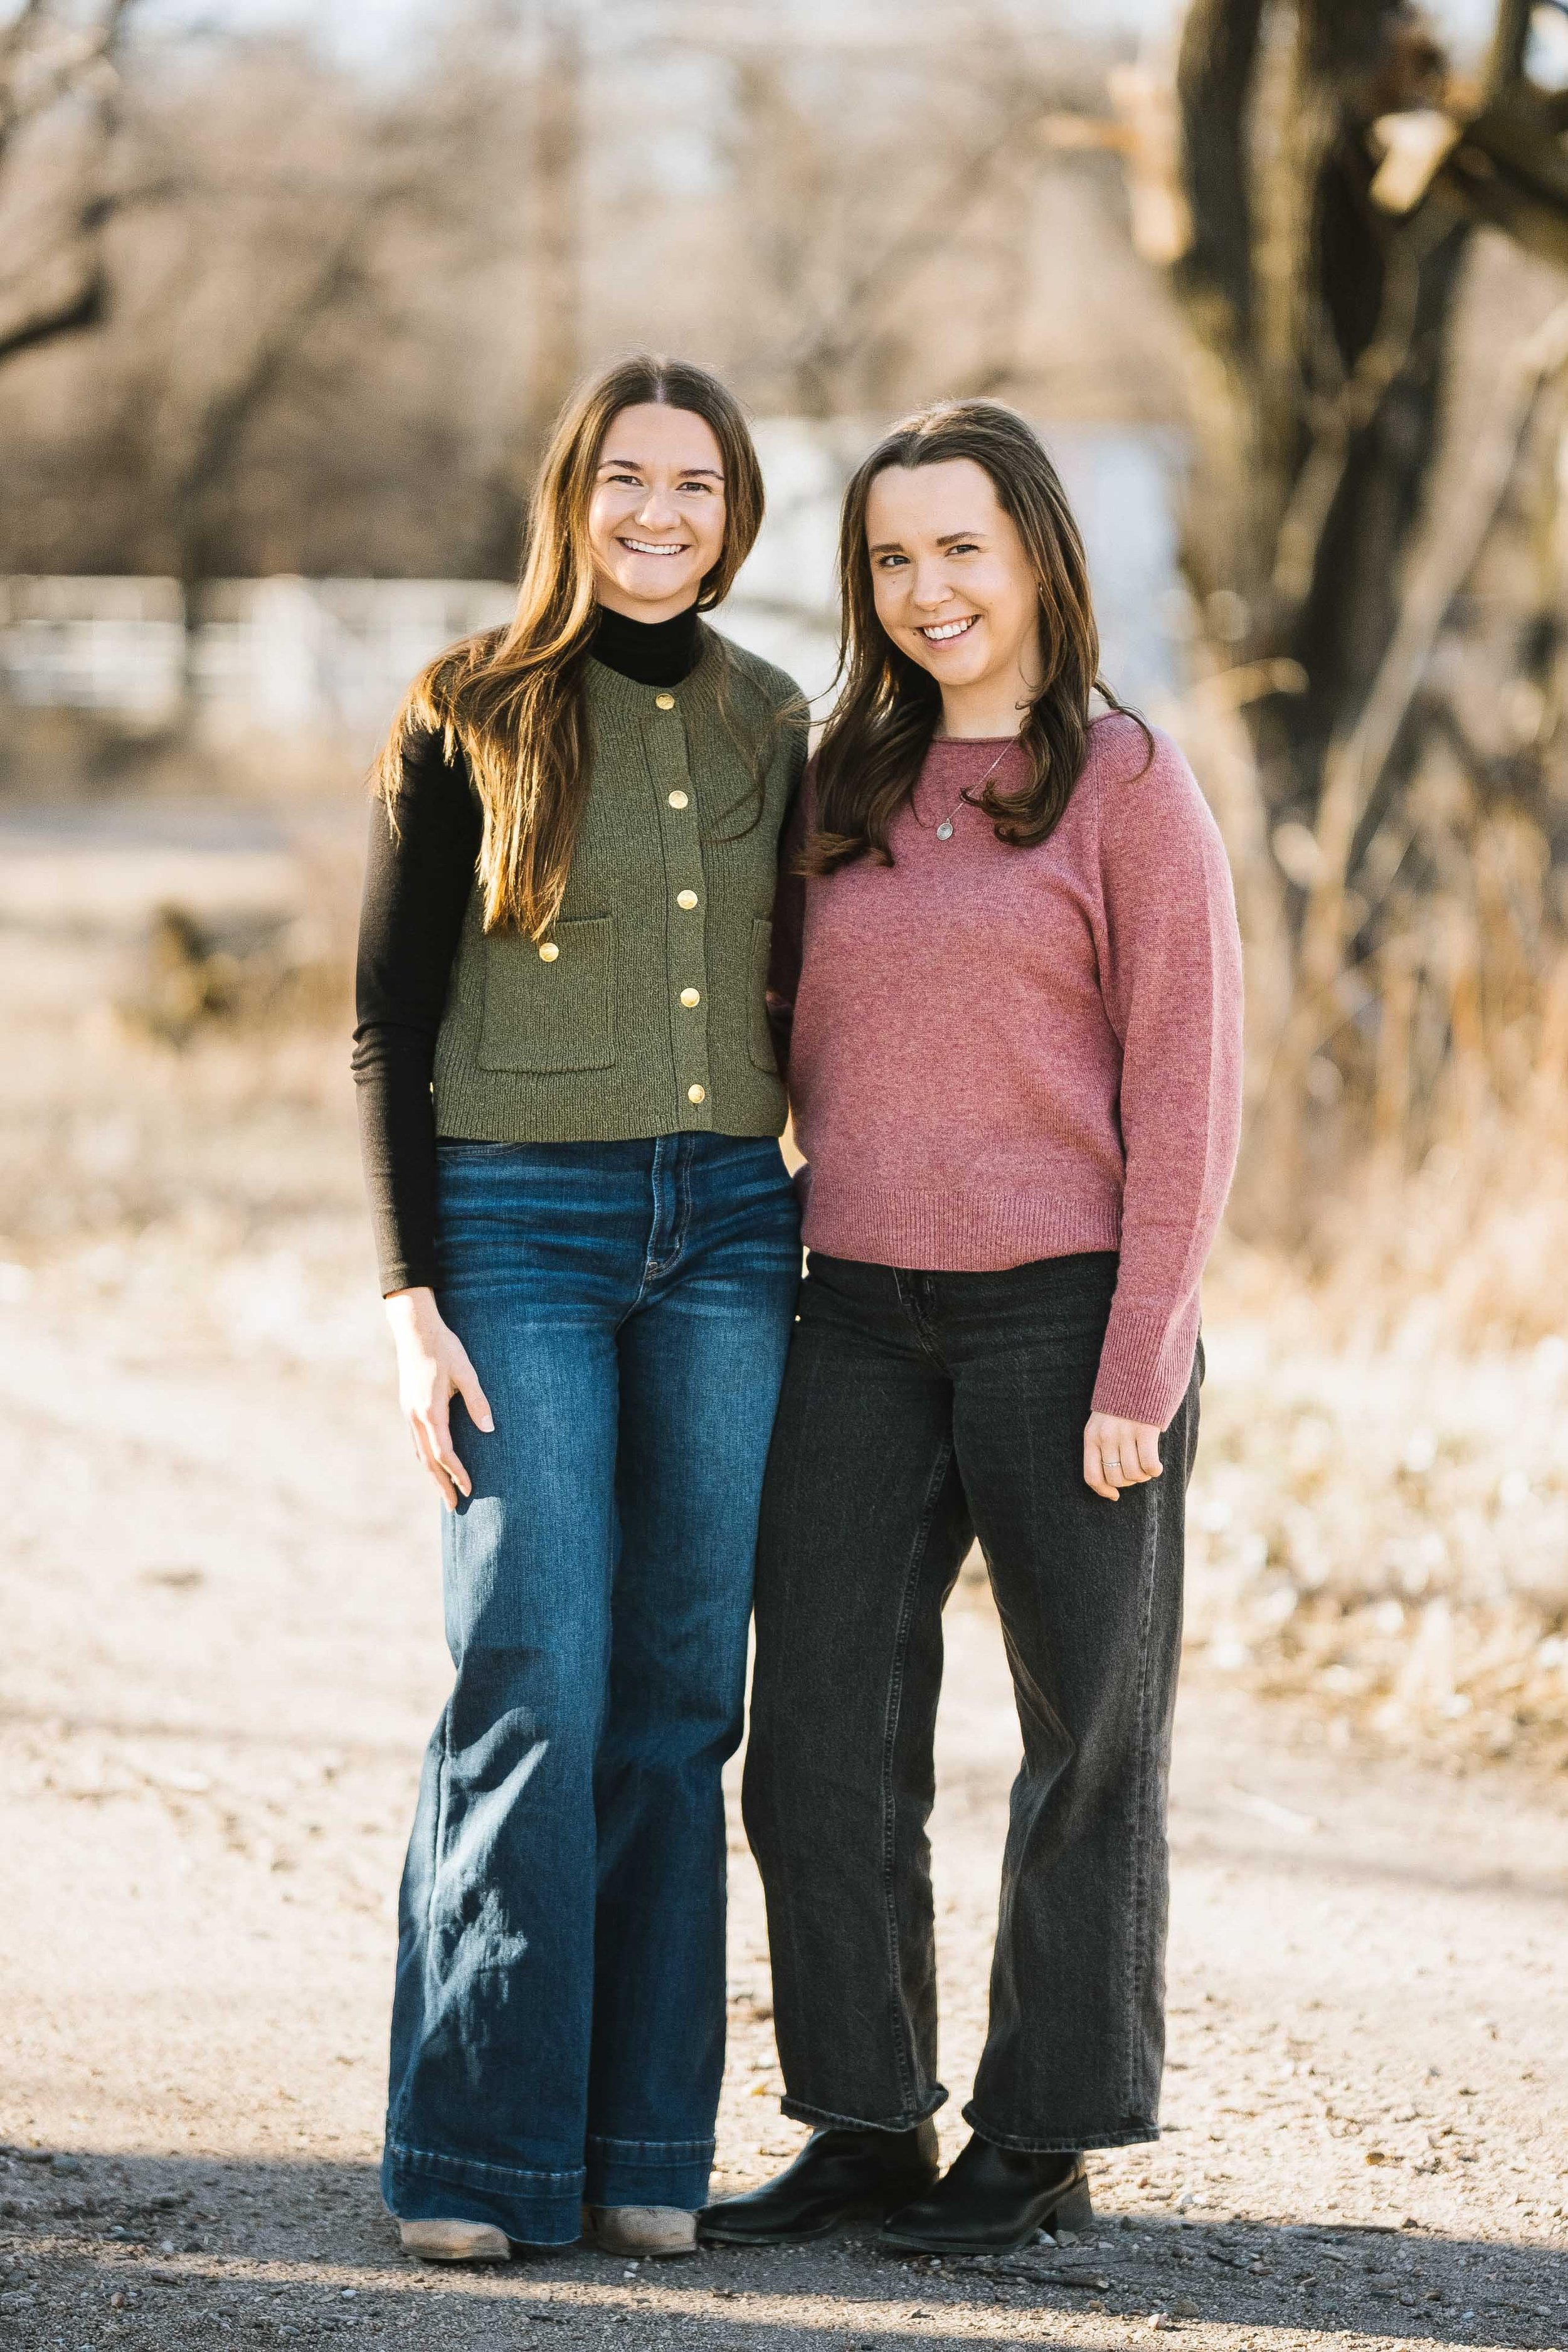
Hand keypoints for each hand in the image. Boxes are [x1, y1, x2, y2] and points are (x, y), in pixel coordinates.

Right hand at [384, 1287, 493, 1510]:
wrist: (414, 1328)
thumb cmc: (444, 1347)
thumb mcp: (467, 1372)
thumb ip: (478, 1402)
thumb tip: (490, 1430)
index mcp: (430, 1410)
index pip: (444, 1452)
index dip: (457, 1473)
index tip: (470, 1489)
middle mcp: (415, 1416)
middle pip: (428, 1460)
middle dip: (441, 1484)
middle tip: (454, 1507)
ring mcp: (408, 1411)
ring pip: (419, 1452)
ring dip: (431, 1474)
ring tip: (444, 1491)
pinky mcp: (407, 1406)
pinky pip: (415, 1440)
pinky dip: (424, 1457)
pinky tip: (432, 1462)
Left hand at [1084, 1411, 1161, 1501]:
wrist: (1135, 1371)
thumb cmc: (1121, 1402)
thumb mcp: (1102, 1422)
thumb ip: (1104, 1445)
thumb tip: (1113, 1483)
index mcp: (1091, 1436)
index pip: (1092, 1476)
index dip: (1103, 1491)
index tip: (1115, 1495)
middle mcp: (1105, 1437)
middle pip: (1116, 1478)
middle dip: (1129, 1481)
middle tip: (1137, 1472)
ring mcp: (1124, 1433)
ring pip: (1133, 1473)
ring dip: (1143, 1476)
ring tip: (1148, 1466)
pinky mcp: (1145, 1430)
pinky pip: (1149, 1464)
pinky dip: (1155, 1470)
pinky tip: (1157, 1465)